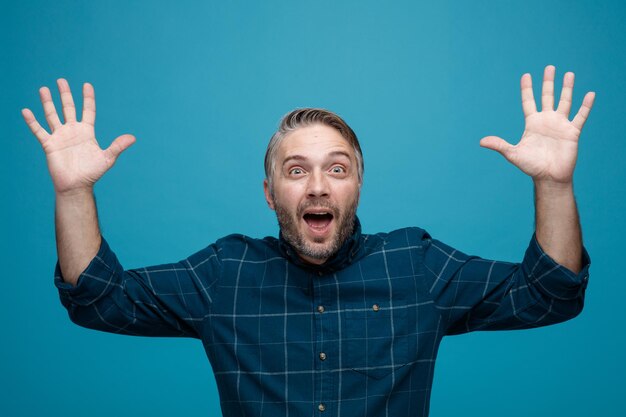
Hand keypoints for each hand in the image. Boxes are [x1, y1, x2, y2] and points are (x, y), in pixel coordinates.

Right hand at [22, 79, 134, 194]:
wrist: (76, 186)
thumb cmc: (92, 173)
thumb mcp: (107, 158)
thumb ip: (118, 146)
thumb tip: (133, 138)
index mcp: (87, 132)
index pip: (88, 110)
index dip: (88, 98)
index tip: (87, 85)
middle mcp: (73, 131)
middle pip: (68, 108)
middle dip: (65, 95)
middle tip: (61, 80)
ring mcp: (60, 136)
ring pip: (52, 115)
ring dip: (48, 102)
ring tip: (43, 89)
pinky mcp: (49, 144)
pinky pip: (39, 130)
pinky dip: (32, 121)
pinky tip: (26, 111)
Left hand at [479, 65, 594, 185]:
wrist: (549, 177)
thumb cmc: (531, 166)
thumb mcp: (513, 154)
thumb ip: (499, 145)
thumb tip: (481, 142)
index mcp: (532, 123)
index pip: (529, 101)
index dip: (527, 89)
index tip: (526, 75)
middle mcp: (546, 121)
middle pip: (547, 97)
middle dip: (548, 82)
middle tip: (549, 67)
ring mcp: (560, 125)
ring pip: (565, 102)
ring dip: (567, 88)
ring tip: (569, 74)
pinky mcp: (572, 132)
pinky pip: (581, 116)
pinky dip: (586, 105)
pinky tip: (590, 94)